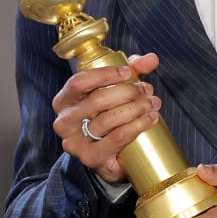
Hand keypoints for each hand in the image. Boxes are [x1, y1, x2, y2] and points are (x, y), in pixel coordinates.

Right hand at [51, 53, 160, 183]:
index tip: (128, 72)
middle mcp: (64, 122)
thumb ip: (131, 71)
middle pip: (98, 100)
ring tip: (152, 103)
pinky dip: (137, 126)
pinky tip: (150, 119)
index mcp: (64, 101)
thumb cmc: (106, 116)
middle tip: (146, 91)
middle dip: (128, 92)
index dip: (105, 74)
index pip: (79, 81)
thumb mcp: (115, 89)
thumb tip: (151, 58)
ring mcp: (75, 142)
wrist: (105, 156)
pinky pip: (117, 138)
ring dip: (136, 108)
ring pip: (109, 119)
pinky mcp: (90, 158)